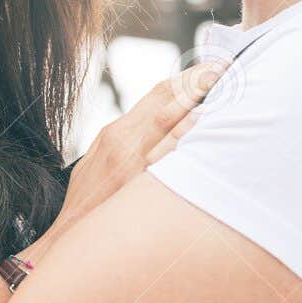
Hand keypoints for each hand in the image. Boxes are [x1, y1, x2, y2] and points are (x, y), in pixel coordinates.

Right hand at [22, 59, 231, 260]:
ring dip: (204, 108)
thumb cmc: (88, 201)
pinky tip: (213, 134)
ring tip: (232, 93)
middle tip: (232, 67)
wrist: (69, 237)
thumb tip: (159, 121)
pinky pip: (172, 160)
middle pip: (170, 100)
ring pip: (174, 126)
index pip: (159, 92)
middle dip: (202, 81)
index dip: (189, 76)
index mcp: (116, 132)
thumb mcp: (100, 159)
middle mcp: (124, 142)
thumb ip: (128, 139)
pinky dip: (192, 143)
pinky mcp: (138, 188)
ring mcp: (132, 165)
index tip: (214, 65)